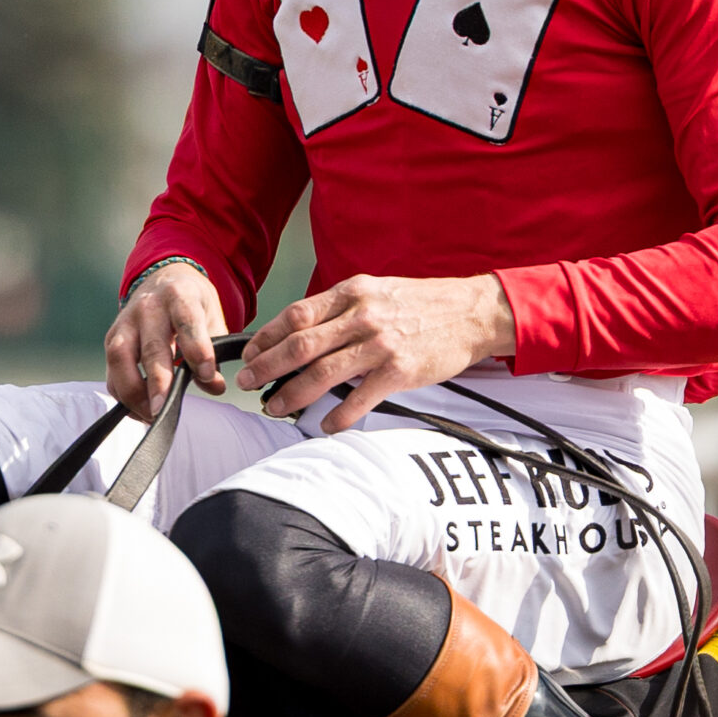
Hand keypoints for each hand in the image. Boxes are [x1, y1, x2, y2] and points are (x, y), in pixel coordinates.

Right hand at [105, 260, 229, 420]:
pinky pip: (111, 371)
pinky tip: (139, 410)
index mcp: (178, 295)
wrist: (165, 280)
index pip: (186, 320)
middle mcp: (148, 307)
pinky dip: (123, 394)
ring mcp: (125, 322)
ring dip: (133, 391)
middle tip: (163, 409)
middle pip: (150, 346)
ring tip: (150, 414)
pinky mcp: (112, 339)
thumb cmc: (191, 303)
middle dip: (157, 382)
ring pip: (120, 358)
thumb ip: (215, 352)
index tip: (205, 375)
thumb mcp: (212, 318)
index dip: (196, 349)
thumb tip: (214, 386)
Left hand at [238, 273, 514, 432]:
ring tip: (273, 406)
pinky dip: (338, 416)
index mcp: (352, 292)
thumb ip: (340, 308)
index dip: (266, 337)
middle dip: (266, 367)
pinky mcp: (400, 371)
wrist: (471, 312)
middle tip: (246, 383)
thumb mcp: (376, 290)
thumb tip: (299, 330)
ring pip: (323, 373)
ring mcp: (381, 345)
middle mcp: (362, 316)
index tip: (249, 353)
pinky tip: (323, 426)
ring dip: (291, 394)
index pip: (296, 315)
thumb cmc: (420, 303)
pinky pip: (360, 399)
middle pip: (300, 345)